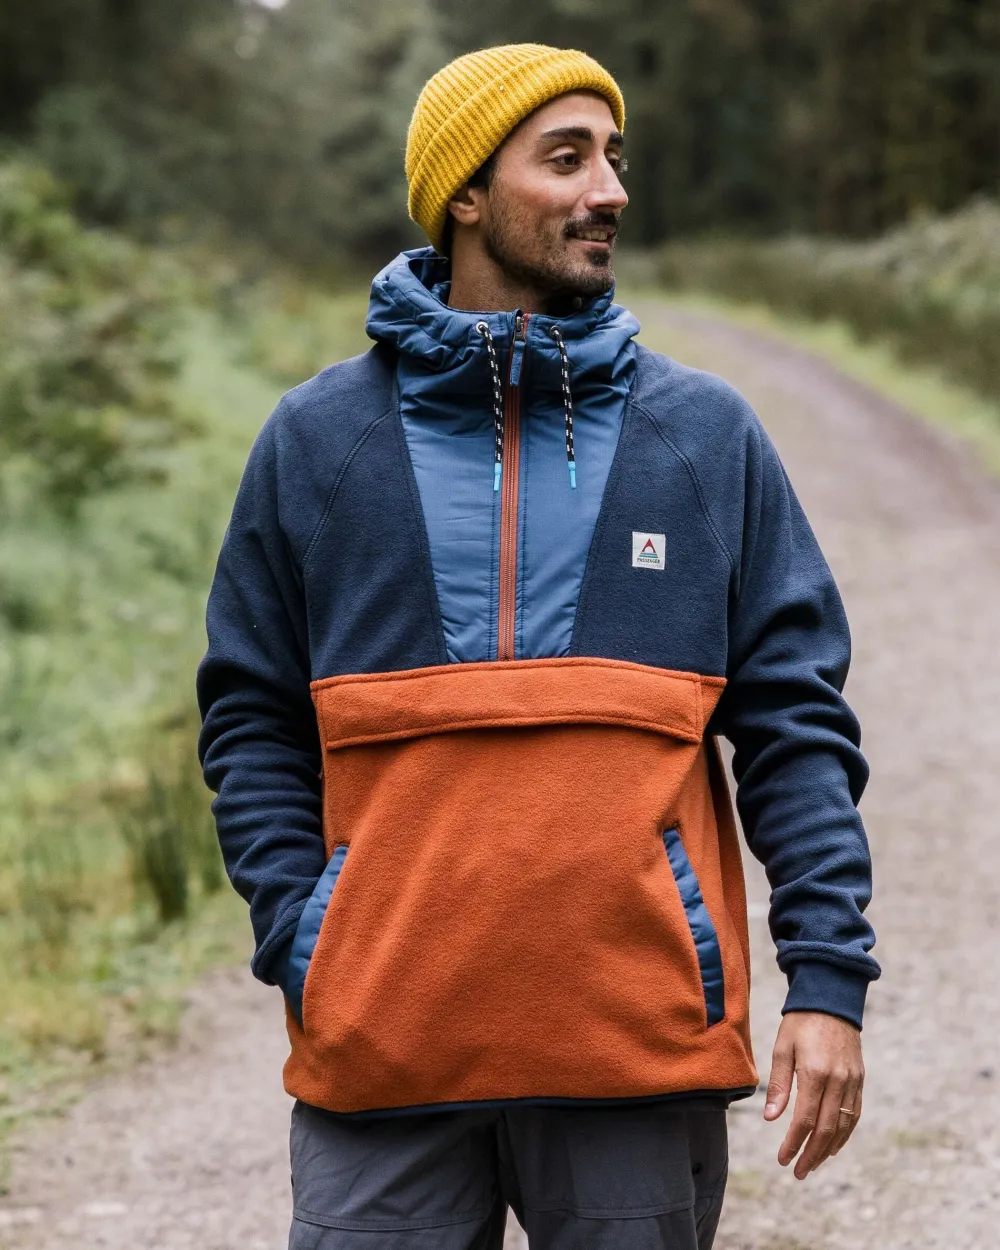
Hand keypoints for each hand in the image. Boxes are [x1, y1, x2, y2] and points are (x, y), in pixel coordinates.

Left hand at [763, 1011, 863, 1178]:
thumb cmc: (800, 1023)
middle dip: (811, 1155)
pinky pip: (855, 1115)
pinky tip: (832, 1146)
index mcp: (815, 1073)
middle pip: (826, 1130)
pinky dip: (844, 1134)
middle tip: (797, 1172)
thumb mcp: (782, 1048)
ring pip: (843, 1127)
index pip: (805, 1120)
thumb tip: (771, 1119)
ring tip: (812, 1164)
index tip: (782, 1159)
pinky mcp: (859, 1080)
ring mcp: (852, 1082)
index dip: (793, 1143)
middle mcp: (838, 1081)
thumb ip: (778, 1085)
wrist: (831, 1000)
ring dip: (827, 1150)